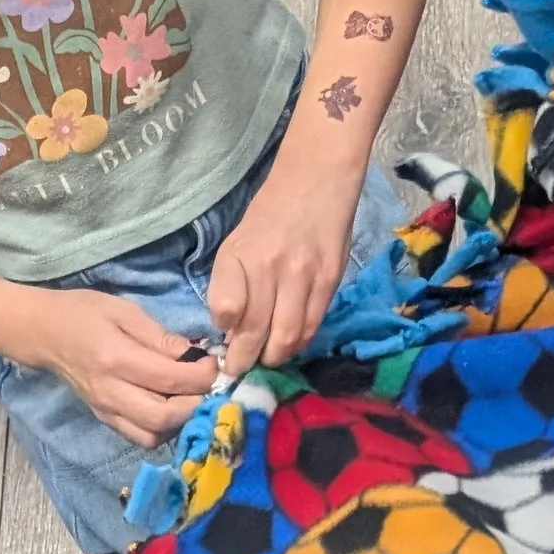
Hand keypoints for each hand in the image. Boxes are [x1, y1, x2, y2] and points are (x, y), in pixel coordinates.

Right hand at [22, 286, 214, 442]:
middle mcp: (111, 392)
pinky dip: (163, 429)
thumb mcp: (125, 311)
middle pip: (164, 416)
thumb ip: (160, 336)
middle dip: (196, 403)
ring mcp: (107, 410)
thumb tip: (194, 355)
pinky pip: (141, 437)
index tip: (213, 363)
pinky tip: (171, 408)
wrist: (45, 334)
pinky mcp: (106, 419)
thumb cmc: (84, 313)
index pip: (169, 380)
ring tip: (190, 397)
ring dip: (180, 420)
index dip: (201, 376)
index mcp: (116, 358)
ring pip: (154, 434)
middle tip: (207, 385)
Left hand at [206, 163, 358, 377]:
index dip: (224, 335)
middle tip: (240, 370)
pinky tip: (290, 344)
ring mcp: (303, 275)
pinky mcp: (330, 281)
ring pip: (286, 338)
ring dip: (274, 357)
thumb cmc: (269, 218)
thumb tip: (229, 332)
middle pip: (254, 333)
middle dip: (244, 361)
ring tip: (267, 359)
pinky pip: (312, 326)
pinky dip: (298, 343)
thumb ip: (230, 286)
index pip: (225, 311)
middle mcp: (269, 267)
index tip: (223, 344)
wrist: (316, 183)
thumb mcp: (236, 244)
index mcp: (238, 256)